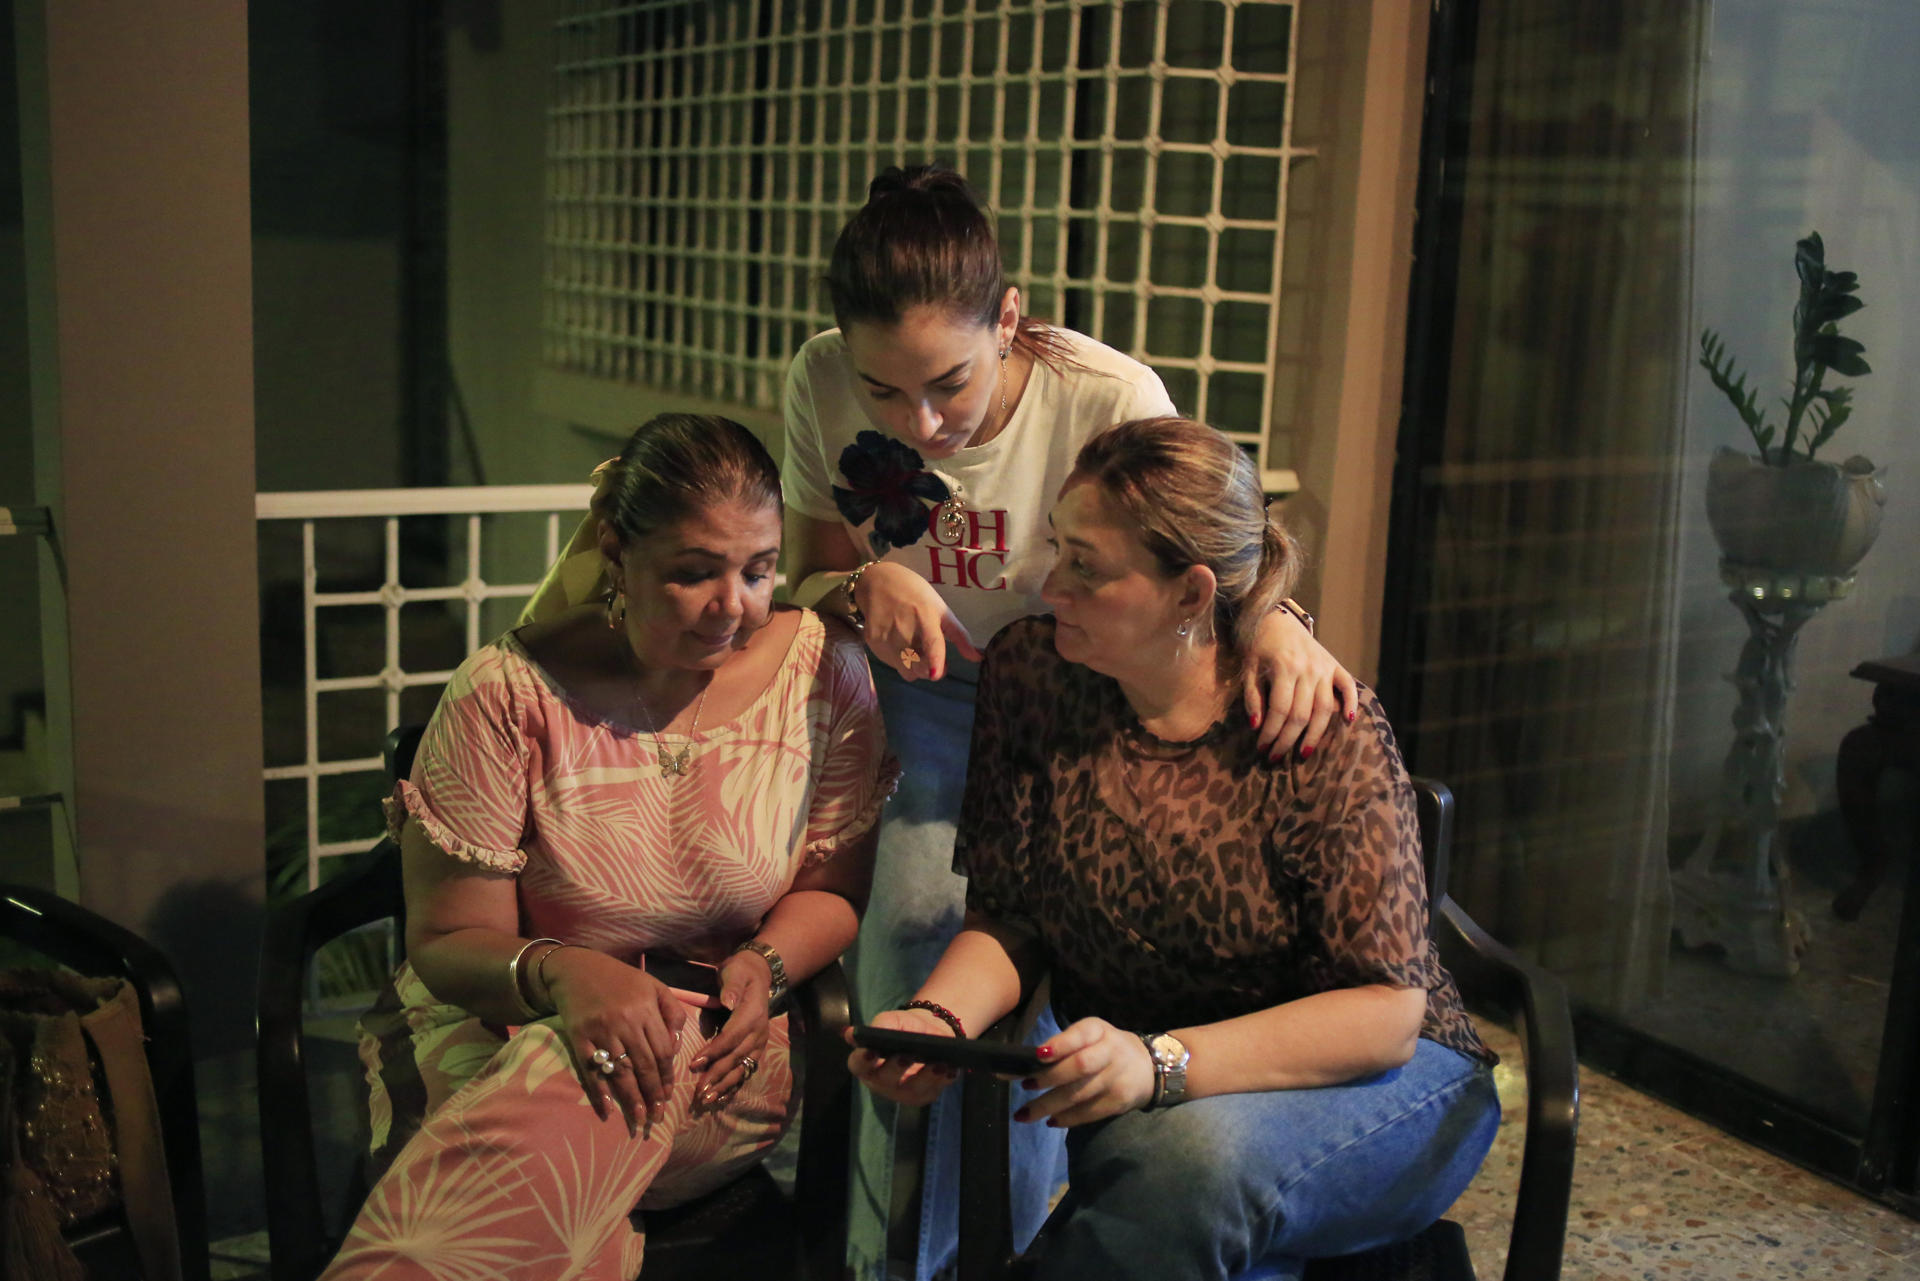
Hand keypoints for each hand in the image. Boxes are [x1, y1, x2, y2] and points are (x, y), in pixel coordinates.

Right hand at [544, 948, 687, 1138]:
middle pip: (644, 1065)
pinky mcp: (579, 1037)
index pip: (662, 1051)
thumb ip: (672, 1013)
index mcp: (645, 1009)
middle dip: (652, 1094)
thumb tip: (677, 1047)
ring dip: (631, 1099)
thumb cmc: (620, 979)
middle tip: (657, 1118)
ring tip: (639, 1120)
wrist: (576, 968)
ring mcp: (600, 1031)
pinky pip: (591, 1069)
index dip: (666, 1076)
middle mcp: (624, 1022)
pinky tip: (606, 1110)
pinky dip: (598, 1091)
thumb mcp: (654, 986)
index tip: (668, 1096)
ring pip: (620, 1071)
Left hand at [688, 951, 774, 1112]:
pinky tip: (719, 1097)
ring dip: (725, 1085)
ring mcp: (759, 1042)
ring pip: (743, 1068)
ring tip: (707, 1099)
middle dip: (717, 1075)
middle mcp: (759, 1032)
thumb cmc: (740, 973)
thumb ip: (732, 986)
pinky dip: (732, 1085)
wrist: (759, 975)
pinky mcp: (756, 1049)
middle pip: (737, 1057)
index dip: (714, 1051)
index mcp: (752, 1014)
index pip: (732, 1036)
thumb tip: (728, 1001)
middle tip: (699, 1091)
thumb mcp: (735, 972)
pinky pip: (746, 1070)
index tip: (694, 1063)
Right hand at [845, 1006, 958, 1106]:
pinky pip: (934, 1090)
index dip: (862, 1059)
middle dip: (896, 1068)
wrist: (928, 1035)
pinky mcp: (924, 1096)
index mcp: (867, 1064)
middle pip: (886, 1080)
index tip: (871, 1050)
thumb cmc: (903, 1028)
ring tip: (938, 1064)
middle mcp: (881, 1083)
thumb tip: (852, 1034)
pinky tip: (951, 1069)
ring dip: (926, 1077)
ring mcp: (903, 1093)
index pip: (858, 1065)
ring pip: (913, 1089)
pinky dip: (943, 1079)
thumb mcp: (892, 1020)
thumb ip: (878, 1026)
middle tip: (907, 1055)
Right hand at [855, 561, 981, 681]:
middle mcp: (905, 628)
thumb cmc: (914, 593)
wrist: (876, 581)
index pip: (931, 643)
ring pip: (905, 671)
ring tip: (912, 645)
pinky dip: (898, 659)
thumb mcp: (940, 609)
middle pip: (919, 668)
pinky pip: (891, 664)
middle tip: (928, 654)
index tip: (935, 674)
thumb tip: (978, 658)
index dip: (933, 661)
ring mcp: (887, 636)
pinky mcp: (873, 642)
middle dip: (928, 668)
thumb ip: (959, 636)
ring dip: (913, 665)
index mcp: (926, 616)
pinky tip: (897, 640)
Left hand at [1015, 1018, 1155, 1127]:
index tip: (1038, 1055)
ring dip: (1049, 1105)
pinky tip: (1050, 1120)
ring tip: (1023, 1114)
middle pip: (1080, 1066)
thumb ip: (1064, 1044)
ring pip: (1080, 1094)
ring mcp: (1116, 1079)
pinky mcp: (1119, 1102)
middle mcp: (1111, 1052)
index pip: (1080, 1035)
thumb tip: (1025, 1062)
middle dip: (1049, 1078)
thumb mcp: (1090, 1035)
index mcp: (1098, 1030)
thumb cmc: (1105, 1047)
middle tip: (1026, 1086)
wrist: (1147, 1067)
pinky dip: (1067, 1118)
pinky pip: (1089, 1112)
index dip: (1060, 1045)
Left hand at [1244, 608, 1357, 760]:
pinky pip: (1348, 686)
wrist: (1276, 618)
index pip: (1280, 710)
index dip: (1271, 733)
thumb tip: (1256, 727)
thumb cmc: (1258, 645)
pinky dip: (1351, 703)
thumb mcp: (1248, 668)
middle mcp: (1308, 669)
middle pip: (1302, 714)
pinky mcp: (1335, 665)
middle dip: (1288, 740)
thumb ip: (1252, 697)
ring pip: (1324, 708)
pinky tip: (1348, 721)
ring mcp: (1324, 667)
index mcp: (1284, 668)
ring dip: (1315, 734)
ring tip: (1303, 753)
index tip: (1262, 748)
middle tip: (1276, 757)